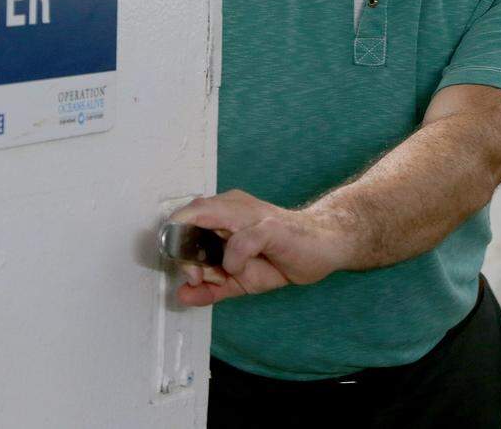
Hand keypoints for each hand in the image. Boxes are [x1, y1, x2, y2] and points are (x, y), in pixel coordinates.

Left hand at [168, 190, 352, 306]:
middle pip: (189, 215)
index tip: (186, 273)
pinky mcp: (269, 226)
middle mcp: (233, 206)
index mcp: (223, 213)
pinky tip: (243, 270)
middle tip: (195, 276)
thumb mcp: (240, 278)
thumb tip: (182, 295)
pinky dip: (234, 261)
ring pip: (206, 217)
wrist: (326, 245)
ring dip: (201, 254)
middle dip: (182, 250)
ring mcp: (251, 214)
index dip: (175, 243)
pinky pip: (240, 241)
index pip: (184, 217)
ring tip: (215, 274)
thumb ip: (212, 287)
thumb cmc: (282, 254)